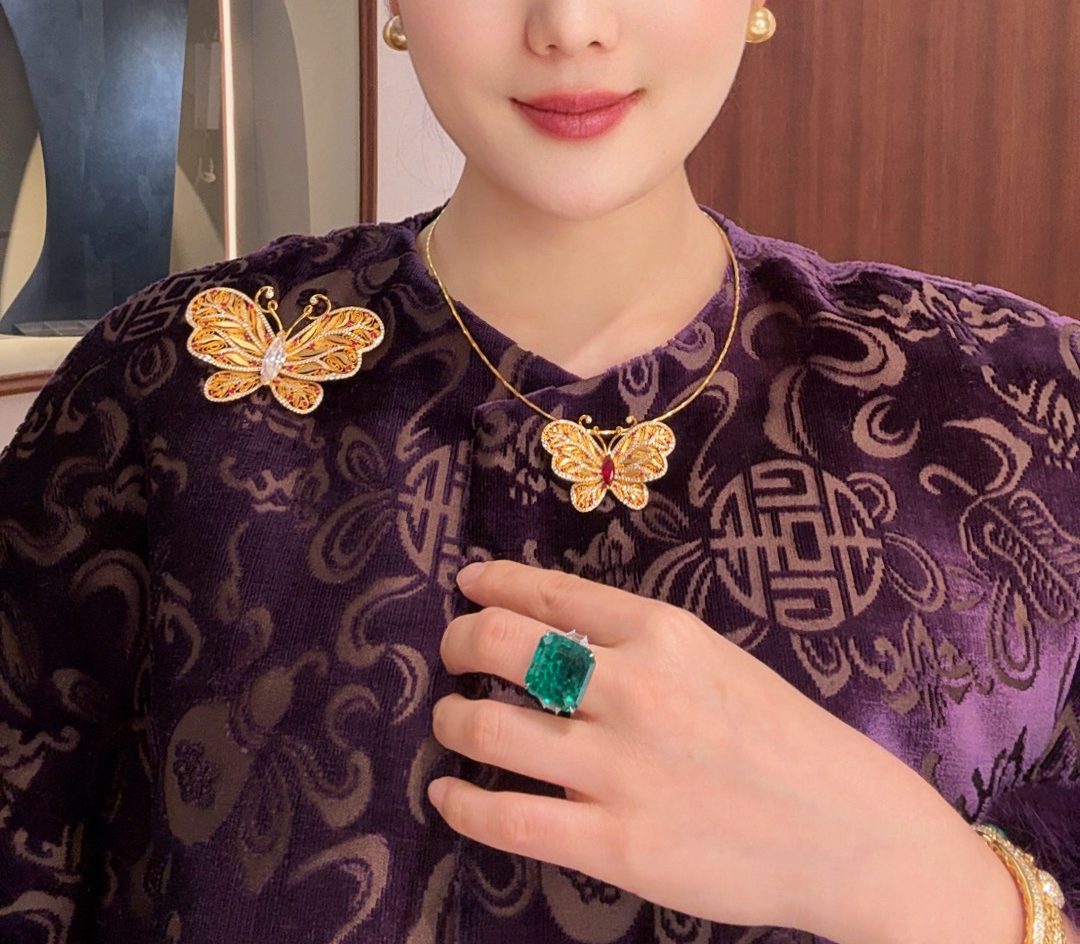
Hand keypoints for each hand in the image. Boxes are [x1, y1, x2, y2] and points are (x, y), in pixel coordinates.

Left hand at [429, 560, 1025, 943]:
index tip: (468, 585)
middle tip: (451, 653)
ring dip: (453, 719)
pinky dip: (463, 802)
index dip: (494, 584)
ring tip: (450, 721)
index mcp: (664, 632)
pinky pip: (508, 817)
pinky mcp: (616, 846)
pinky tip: (450, 795)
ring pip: (490, 728)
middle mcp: (634, 688)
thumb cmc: (783, 739)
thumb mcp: (714, 659)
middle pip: (504, 645)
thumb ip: (638, 642)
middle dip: (460, 643)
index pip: (551, 592)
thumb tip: (549, 623)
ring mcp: (621, 769)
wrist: (849, 832)